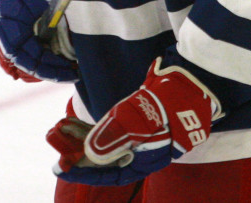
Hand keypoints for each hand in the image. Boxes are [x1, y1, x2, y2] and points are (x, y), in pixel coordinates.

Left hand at [47, 58, 221, 185]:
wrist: (195, 77)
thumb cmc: (171, 100)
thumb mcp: (140, 118)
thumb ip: (115, 136)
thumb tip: (89, 155)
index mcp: (148, 160)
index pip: (111, 174)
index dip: (84, 172)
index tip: (60, 168)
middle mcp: (145, 152)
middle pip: (107, 159)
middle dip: (79, 152)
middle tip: (55, 144)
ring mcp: (144, 135)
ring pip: (107, 142)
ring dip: (83, 138)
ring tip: (59, 130)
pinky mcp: (142, 119)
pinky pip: (113, 129)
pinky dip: (95, 126)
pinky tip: (76, 121)